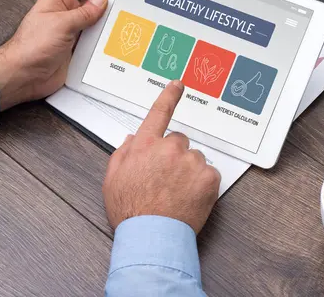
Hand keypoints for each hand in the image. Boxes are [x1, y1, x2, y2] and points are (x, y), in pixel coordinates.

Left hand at [0, 0, 112, 110]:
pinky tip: (117, 38)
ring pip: (99, 22)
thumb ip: (84, 12)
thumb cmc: (30, 47)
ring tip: (127, 17)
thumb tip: (102, 1)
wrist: (23, 76)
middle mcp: (68, 13)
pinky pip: (98, 40)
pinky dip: (107, 40)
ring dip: (110, 22)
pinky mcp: (79, 48)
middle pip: (96, 0)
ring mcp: (75, 31)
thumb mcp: (61, 24)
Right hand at [102, 80, 220, 232]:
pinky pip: (209, 174)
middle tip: (167, 179)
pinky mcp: (209, 177)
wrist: (152, 237)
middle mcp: (170, 148)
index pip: (159, 113)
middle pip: (179, 141)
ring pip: (195, 159)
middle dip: (175, 155)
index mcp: (145, 145)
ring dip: (189, 170)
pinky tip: (189, 198)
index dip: (169, 97)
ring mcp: (191, 162)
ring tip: (177, 193)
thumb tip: (133, 140)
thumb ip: (123, 154)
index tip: (178, 85)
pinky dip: (203, 184)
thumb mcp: (113, 179)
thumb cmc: (130, 211)